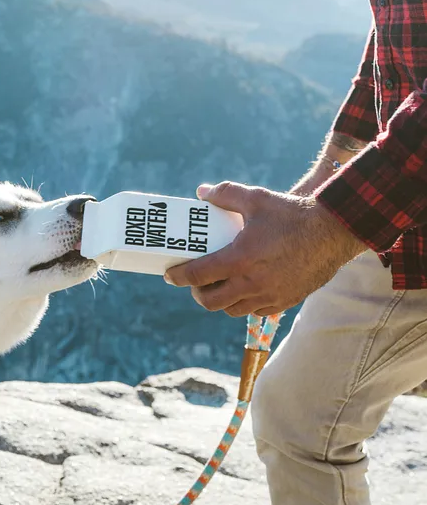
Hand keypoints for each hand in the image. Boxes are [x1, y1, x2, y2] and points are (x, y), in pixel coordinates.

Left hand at [164, 182, 365, 315]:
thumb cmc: (293, 214)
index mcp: (240, 259)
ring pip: (232, 310)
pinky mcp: (285, 301)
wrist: (335, 232)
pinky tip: (243, 289)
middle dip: (197, 293)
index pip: (198, 275)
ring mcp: (269, 295)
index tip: (170, 275)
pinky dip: (243, 303)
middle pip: (210, 301)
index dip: (179, 276)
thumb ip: (225, 194)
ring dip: (220, 300)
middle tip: (196, 281)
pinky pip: (255, 311)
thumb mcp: (256, 198)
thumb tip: (201, 192)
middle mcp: (252, 283)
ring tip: (219, 285)